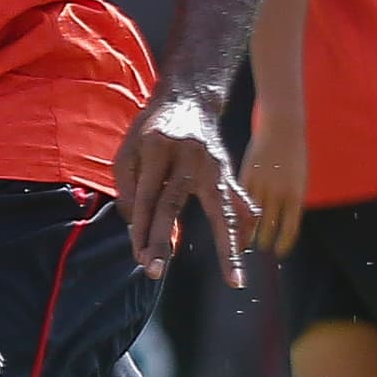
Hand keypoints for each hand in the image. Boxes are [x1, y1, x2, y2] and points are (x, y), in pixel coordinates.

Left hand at [116, 91, 255, 283]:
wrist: (190, 99)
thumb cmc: (152, 130)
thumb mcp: (128, 150)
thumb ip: (129, 188)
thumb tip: (139, 231)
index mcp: (157, 147)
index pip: (146, 195)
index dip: (140, 228)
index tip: (139, 257)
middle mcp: (187, 155)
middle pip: (173, 204)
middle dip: (162, 241)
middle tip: (154, 271)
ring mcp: (213, 164)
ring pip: (220, 209)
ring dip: (226, 246)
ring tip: (235, 278)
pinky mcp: (228, 171)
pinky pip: (240, 202)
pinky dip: (245, 226)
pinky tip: (248, 249)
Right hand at [235, 107, 303, 263]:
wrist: (282, 128)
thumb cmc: (294, 155)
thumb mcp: (299, 180)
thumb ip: (290, 201)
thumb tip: (280, 223)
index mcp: (296, 195)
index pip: (289, 228)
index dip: (283, 244)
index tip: (279, 253)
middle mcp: (278, 193)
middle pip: (268, 226)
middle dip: (264, 240)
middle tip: (261, 248)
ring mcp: (261, 185)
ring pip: (252, 216)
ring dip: (249, 232)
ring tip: (247, 242)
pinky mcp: (246, 176)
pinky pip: (241, 201)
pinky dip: (238, 214)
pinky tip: (236, 221)